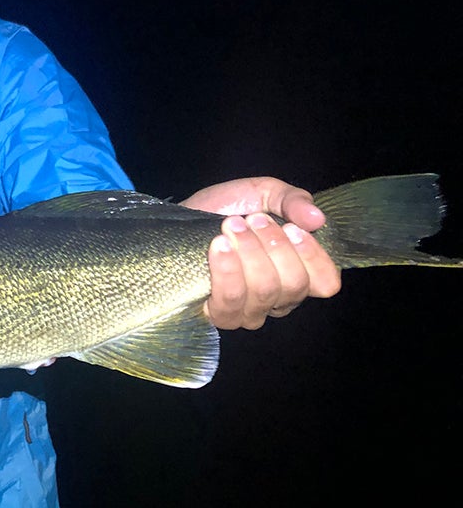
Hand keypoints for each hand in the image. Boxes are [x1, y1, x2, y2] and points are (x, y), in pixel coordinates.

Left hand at [181, 177, 341, 329]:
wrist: (181, 218)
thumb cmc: (226, 209)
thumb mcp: (264, 193)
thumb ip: (293, 200)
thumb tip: (317, 219)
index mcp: (298, 272)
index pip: (326, 283)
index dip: (313, 257)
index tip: (291, 228)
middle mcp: (278, 298)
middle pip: (294, 285)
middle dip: (273, 245)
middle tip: (254, 219)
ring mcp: (249, 310)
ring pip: (264, 291)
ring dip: (249, 252)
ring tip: (231, 226)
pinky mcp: (219, 314)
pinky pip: (231, 299)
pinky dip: (228, 269)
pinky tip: (219, 245)